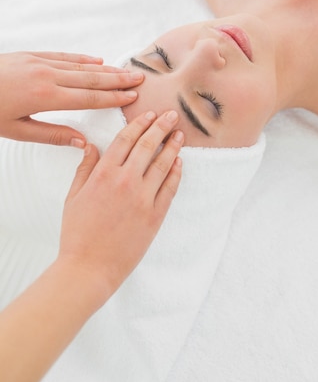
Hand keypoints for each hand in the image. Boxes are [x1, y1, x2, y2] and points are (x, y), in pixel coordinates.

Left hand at [0, 51, 143, 145]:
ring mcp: (39, 62)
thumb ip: (51, 135)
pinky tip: (96, 60)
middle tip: (140, 79)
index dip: (112, 98)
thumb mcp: (16, 131)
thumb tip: (83, 142)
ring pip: (80, 66)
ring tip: (126, 70)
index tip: (132, 97)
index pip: (88, 98)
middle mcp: (46, 76)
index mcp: (44, 97)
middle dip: (117, 80)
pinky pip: (63, 56)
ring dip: (106, 69)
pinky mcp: (31, 55)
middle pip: (90, 78)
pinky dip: (81, 59)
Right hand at [59, 110, 182, 301]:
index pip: (126, 139)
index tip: (149, 114)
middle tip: (172, 114)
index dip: (139, 123)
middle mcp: (125, 182)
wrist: (90, 267)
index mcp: (103, 174)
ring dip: (172, 146)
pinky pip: (170, 188)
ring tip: (179, 134)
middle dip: (161, 126)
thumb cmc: (77, 233)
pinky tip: (179, 162)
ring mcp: (143, 198)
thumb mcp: (73, 197)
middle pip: (147, 145)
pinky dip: (176, 173)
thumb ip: (85, 168)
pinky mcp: (155, 215)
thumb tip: (91, 145)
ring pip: (163, 164)